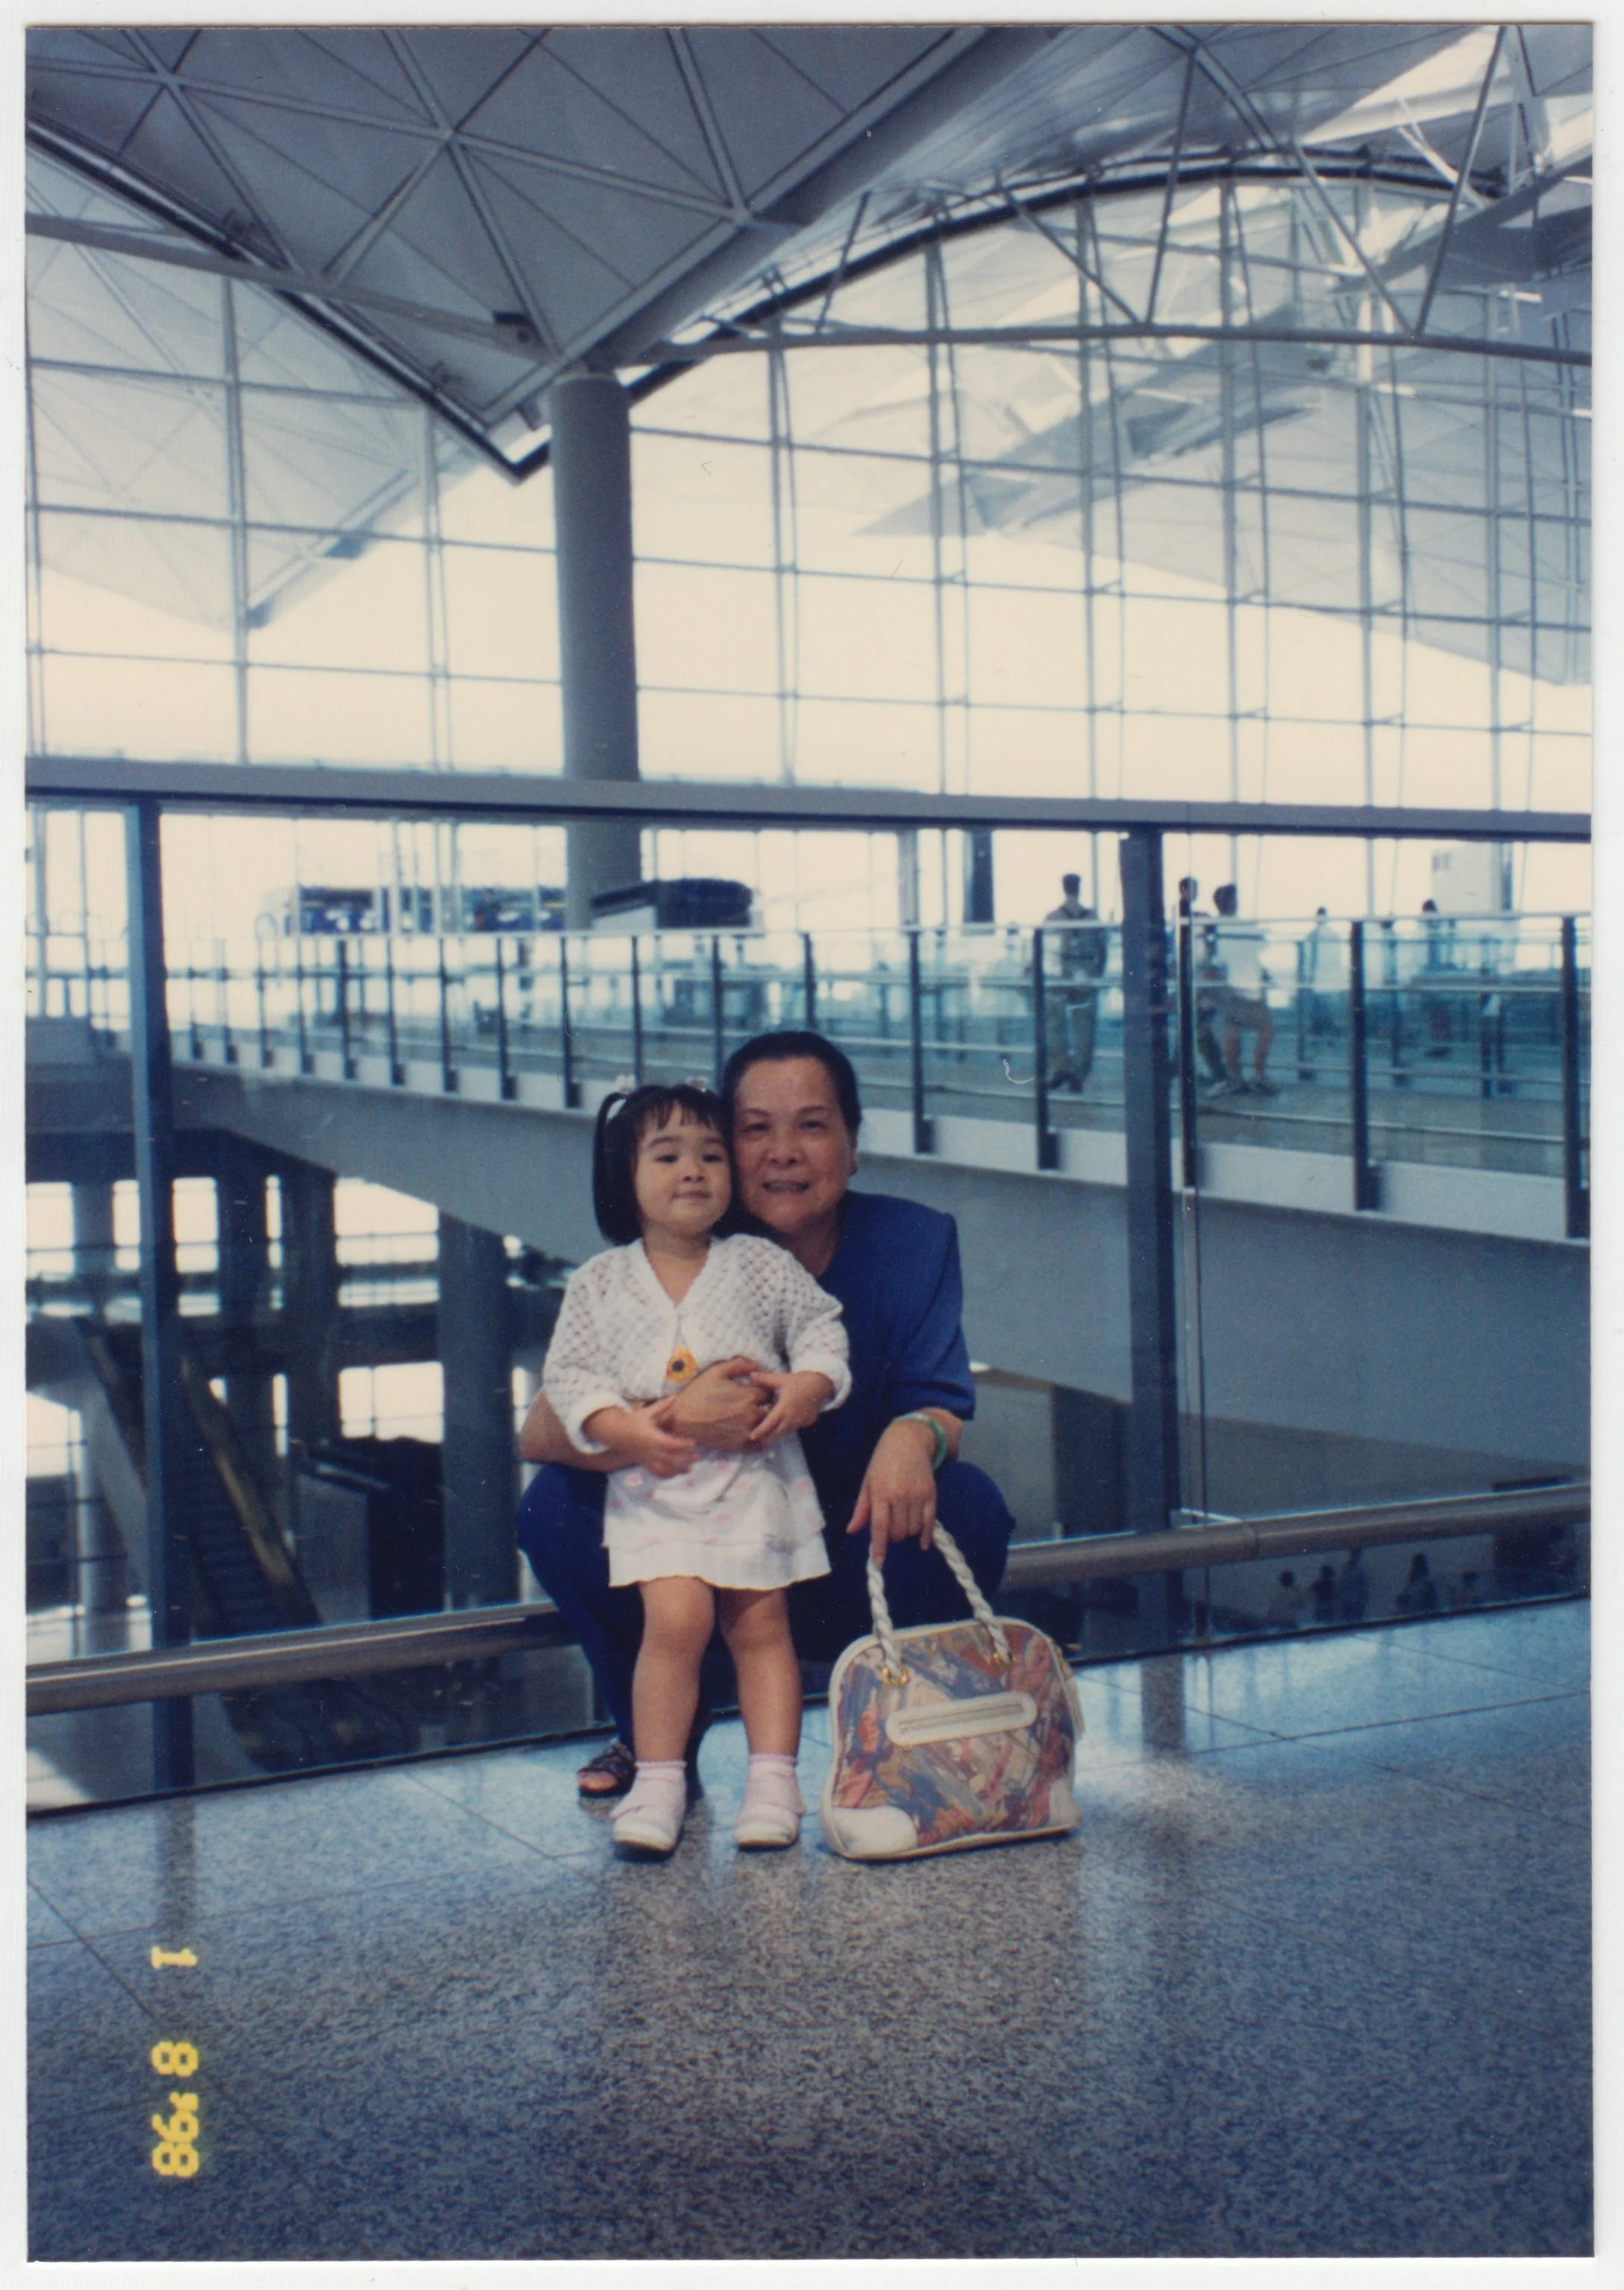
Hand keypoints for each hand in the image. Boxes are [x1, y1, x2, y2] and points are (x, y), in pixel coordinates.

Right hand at [582, 1398, 696, 1478]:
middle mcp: (651, 1451)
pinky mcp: (645, 1463)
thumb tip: (674, 1396)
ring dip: (678, 1470)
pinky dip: (667, 1475)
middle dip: (685, 1459)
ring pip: (665, 1469)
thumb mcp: (646, 1413)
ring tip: (690, 1468)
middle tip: (697, 1456)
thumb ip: (661, 1406)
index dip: (683, 1445)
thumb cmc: (632, 1421)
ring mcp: (648, 1459)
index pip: (671, 1444)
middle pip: (671, 1459)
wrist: (616, 1433)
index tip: (693, 1441)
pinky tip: (676, 1473)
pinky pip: (656, 1472)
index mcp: (652, 1438)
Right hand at [664, 1357, 769, 1450]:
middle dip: (764, 1406)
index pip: (769, 1393)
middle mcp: (751, 1414)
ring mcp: (746, 1432)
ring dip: (762, 1422)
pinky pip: (757, 1442)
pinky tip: (747, 1431)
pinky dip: (756, 1437)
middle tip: (753, 1405)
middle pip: (770, 1410)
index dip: (763, 1391)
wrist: (681, 1419)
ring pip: (765, 1427)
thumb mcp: (716, 1371)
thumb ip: (739, 1364)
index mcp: (749, 1395)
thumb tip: (755, 1365)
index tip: (756, 1391)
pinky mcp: (739, 1445)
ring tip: (751, 1418)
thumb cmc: (698, 1393)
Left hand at [746, 1370, 833, 1446]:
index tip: (751, 1437)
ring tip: (765, 1438)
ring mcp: (800, 1422)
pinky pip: (794, 1428)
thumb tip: (750, 1375)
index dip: (760, 1431)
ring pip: (785, 1432)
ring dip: (776, 1434)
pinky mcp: (807, 1423)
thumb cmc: (799, 1381)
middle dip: (766, 1438)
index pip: (769, 1423)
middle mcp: (792, 1418)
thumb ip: (765, 1379)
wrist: (820, 1385)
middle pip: (776, 1433)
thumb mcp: (781, 1379)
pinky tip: (781, 1426)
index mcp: (784, 1408)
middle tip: (755, 1441)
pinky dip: (786, 1428)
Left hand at [846, 1416, 940, 1560]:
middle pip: (898, 1531)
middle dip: (893, 1537)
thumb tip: (852, 1530)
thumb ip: (862, 1508)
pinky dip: (926, 1535)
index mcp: (880, 1492)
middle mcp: (899, 1495)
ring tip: (902, 1525)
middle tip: (890, 1531)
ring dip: (907, 1533)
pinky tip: (922, 1543)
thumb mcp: (868, 1481)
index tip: (879, 1562)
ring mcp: (917, 1495)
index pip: (879, 1526)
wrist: (909, 1439)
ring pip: (913, 1528)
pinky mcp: (931, 1493)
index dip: (879, 1546)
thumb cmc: (883, 1460)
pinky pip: (930, 1521)